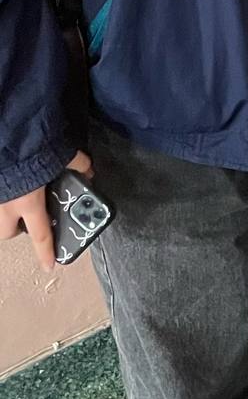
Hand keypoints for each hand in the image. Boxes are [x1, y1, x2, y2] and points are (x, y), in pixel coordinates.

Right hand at [0, 151, 92, 272]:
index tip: (50, 266)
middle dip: (17, 229)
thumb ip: (78, 165)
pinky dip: (5, 193)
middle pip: (7, 232)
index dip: (46, 252)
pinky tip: (11, 180)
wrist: (5, 132)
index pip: (40, 235)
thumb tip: (89, 170)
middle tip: (30, 218)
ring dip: (7, 212)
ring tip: (19, 198)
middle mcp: (5, 205)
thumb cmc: (29, 148)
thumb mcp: (61, 155)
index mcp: (28, 203)